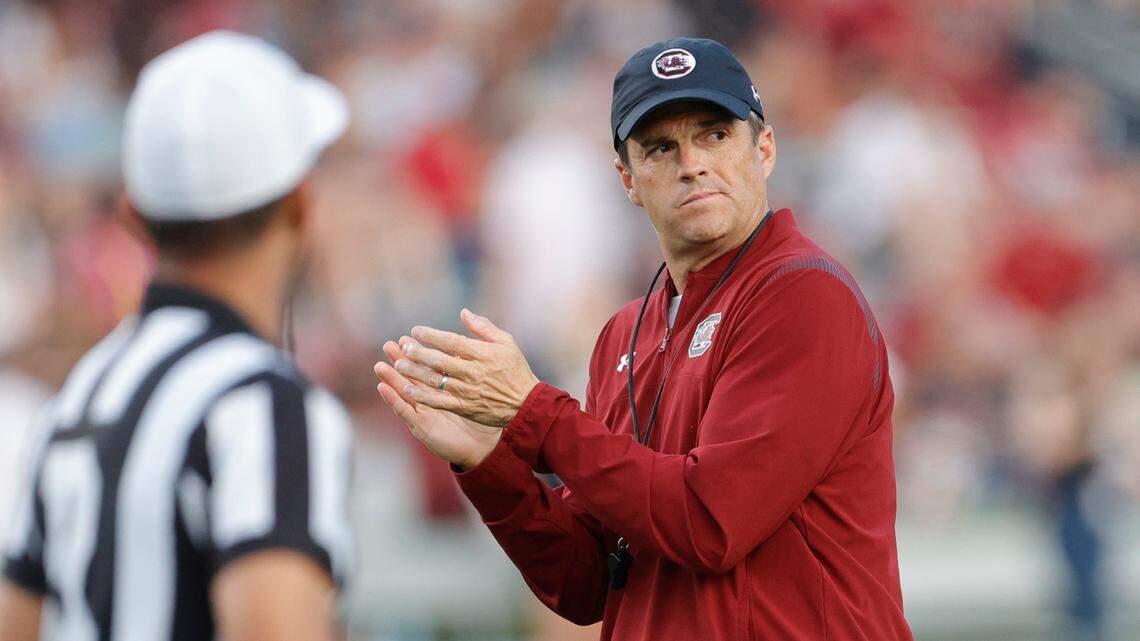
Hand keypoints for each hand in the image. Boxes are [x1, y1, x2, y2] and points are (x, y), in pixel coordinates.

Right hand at [374, 341, 501, 469]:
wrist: (484, 447)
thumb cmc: (483, 419)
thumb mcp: (478, 389)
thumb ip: (471, 369)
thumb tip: (466, 348)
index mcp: (442, 389)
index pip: (428, 366)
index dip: (418, 352)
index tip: (408, 337)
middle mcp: (430, 399)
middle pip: (412, 377)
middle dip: (400, 361)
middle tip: (389, 345)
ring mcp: (423, 412)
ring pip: (404, 392)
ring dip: (391, 379)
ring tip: (379, 365)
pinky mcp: (421, 426)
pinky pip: (405, 412)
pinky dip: (393, 399)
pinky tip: (382, 387)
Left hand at [391, 309, 539, 426]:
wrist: (526, 404)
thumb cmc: (516, 370)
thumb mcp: (506, 342)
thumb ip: (483, 327)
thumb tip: (463, 312)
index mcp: (482, 354)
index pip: (451, 342)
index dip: (431, 335)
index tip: (416, 331)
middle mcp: (472, 372)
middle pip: (439, 361)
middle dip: (419, 353)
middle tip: (405, 347)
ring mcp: (467, 391)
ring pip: (436, 380)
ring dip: (416, 372)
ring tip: (400, 365)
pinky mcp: (464, 407)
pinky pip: (439, 401)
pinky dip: (423, 395)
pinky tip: (408, 389)